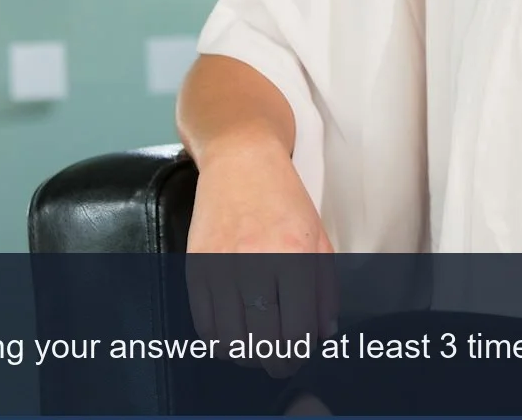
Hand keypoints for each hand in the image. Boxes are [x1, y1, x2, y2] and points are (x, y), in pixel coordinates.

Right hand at [185, 141, 337, 378]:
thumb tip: (322, 333)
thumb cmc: (283, 198)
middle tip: (279, 363)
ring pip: (230, 339)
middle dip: (274, 362)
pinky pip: (203, 322)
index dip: (298, 354)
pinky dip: (218, 340)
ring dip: (245, 356)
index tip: (298, 356)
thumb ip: (324, 289)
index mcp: (294, 255)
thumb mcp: (319, 238)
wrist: (240, 159)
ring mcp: (221, 264)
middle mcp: (256, 261)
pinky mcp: (196, 265)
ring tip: (256, 351)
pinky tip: (231, 335)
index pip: (296, 329)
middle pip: (263, 341)